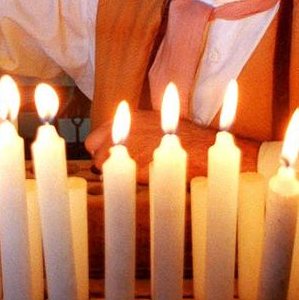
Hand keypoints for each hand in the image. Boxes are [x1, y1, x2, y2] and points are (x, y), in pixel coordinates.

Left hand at [85, 109, 261, 182]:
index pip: (98, 133)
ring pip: (102, 165)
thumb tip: (120, 143)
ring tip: (130, 176)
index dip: (102, 147)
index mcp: (132, 117)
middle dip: (101, 159)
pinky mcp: (134, 164)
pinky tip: (137, 182)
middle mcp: (126, 129)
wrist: (205, 152)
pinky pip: (116, 177)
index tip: (111, 155)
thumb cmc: (188, 140)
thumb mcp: (161, 123)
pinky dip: (122, 182)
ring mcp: (128, 147)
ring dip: (111, 172)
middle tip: (116, 168)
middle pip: (93, 147)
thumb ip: (138, 130)